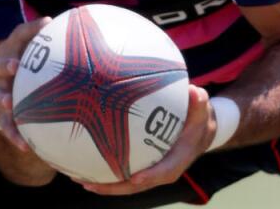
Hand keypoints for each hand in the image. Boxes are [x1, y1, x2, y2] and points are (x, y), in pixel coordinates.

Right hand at [0, 17, 51, 151]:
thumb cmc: (25, 64)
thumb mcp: (34, 50)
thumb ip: (52, 41)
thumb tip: (79, 28)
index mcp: (12, 51)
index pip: (19, 35)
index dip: (30, 29)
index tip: (45, 24)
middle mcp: (1, 69)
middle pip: (0, 65)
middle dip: (6, 64)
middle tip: (15, 66)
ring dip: (3, 99)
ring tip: (9, 104)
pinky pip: (6, 125)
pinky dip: (14, 134)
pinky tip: (25, 145)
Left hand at [78, 85, 214, 195]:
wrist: (198, 130)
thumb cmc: (197, 118)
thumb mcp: (201, 108)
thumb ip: (198, 101)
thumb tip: (193, 91)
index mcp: (177, 160)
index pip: (163, 172)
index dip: (149, 177)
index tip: (134, 179)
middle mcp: (161, 171)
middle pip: (135, 185)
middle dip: (113, 187)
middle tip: (89, 184)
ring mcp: (149, 170)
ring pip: (124, 183)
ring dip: (101, 184)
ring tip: (78, 178)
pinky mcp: (140, 166)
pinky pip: (121, 172)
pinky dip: (103, 171)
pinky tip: (82, 164)